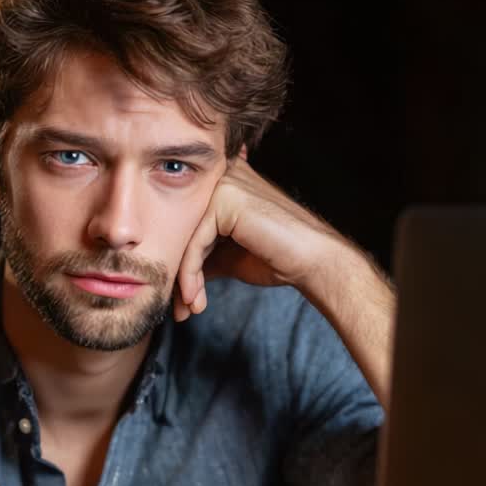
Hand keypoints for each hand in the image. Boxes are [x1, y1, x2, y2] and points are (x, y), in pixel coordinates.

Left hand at [174, 153, 342, 320]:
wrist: (312, 260)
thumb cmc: (276, 257)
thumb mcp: (227, 256)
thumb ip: (200, 255)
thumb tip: (173, 274)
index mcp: (223, 184)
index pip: (187, 225)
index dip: (181, 262)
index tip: (181, 299)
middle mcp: (222, 176)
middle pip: (183, 230)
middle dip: (178, 272)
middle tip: (180, 309)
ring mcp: (224, 184)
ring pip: (186, 238)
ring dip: (184, 279)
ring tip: (189, 308)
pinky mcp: (226, 198)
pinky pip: (196, 242)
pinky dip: (191, 274)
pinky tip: (194, 297)